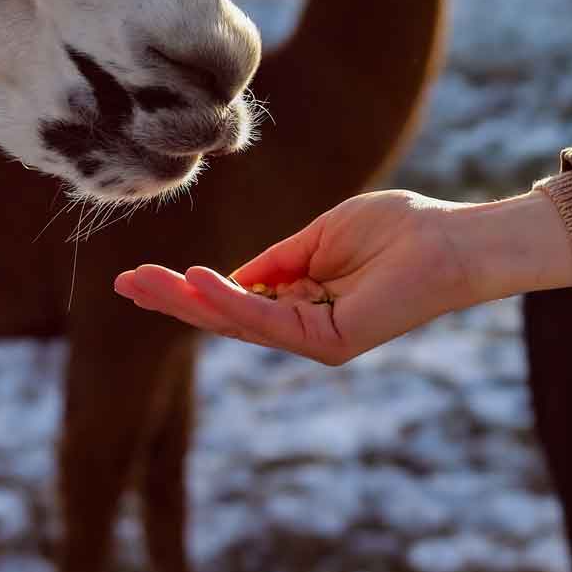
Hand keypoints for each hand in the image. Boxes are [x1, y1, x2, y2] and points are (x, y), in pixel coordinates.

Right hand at [113, 187, 571, 363]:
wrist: (450, 238)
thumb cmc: (399, 228)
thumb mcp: (320, 235)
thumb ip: (277, 259)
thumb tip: (230, 275)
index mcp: (301, 298)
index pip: (233, 298)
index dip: (188, 287)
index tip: (141, 272)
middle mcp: (304, 325)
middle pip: (224, 316)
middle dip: (172, 300)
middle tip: (121, 284)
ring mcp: (316, 338)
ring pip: (239, 322)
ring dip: (189, 302)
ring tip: (145, 282)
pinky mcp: (331, 342)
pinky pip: (270, 322)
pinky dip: (232, 302)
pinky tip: (197, 281)